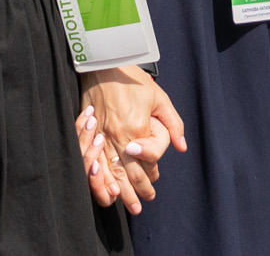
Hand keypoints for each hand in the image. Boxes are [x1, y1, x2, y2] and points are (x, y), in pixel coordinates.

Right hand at [79, 67, 186, 215]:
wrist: (104, 64)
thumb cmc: (133, 79)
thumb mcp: (160, 98)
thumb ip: (173, 124)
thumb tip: (181, 147)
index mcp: (136, 127)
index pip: (146, 160)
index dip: (152, 173)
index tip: (155, 181)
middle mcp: (117, 136)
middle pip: (127, 172)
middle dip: (136, 191)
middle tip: (141, 205)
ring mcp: (99, 136)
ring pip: (109, 172)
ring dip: (117, 191)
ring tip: (124, 205)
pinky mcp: (87, 133)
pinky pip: (91, 163)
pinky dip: (98, 178)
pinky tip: (103, 189)